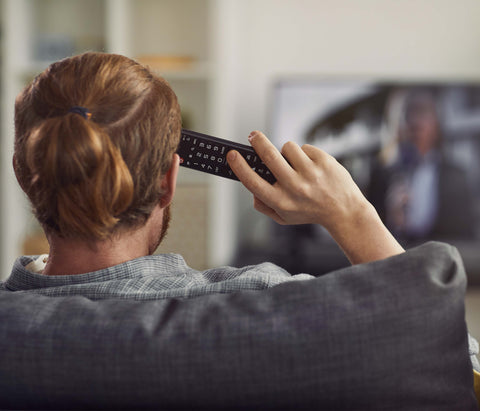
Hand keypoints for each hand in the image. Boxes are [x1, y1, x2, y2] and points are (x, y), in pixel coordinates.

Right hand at [227, 131, 403, 263]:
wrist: (344, 211)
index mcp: (280, 201)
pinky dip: (304, 154)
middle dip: (257, 141)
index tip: (232, 154)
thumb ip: (263, 206)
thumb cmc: (309, 212)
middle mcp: (295, 187)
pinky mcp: (324, 161)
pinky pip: (304, 147)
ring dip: (287, 152)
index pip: (253, 182)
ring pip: (287, 147)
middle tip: (253, 136)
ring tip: (295, 164)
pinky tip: (311, 166)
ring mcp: (310, 173)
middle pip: (269, 155)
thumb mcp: (283, 217)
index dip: (239, 166)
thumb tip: (251, 189)